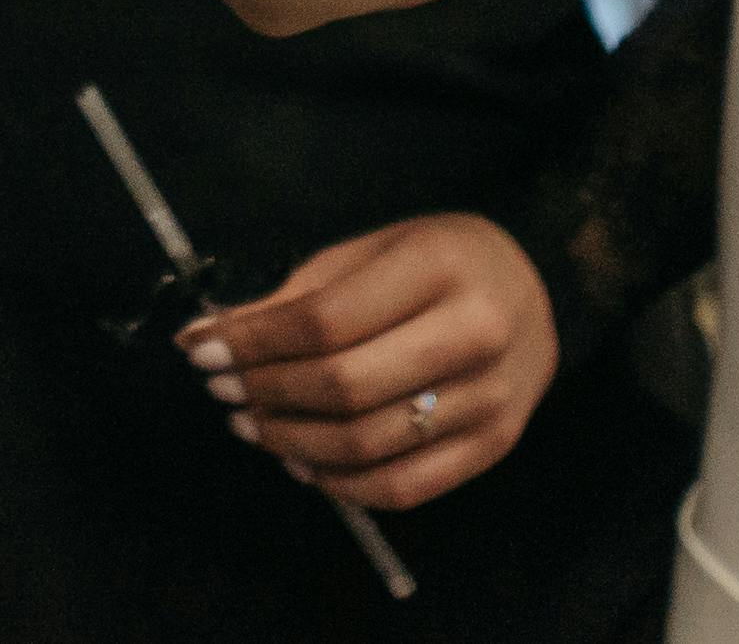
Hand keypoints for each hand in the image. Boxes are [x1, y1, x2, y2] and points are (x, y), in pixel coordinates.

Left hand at [181, 213, 559, 510]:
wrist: (538, 288)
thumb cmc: (440, 261)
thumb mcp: (371, 251)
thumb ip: (296, 296)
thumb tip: (205, 336)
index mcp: (439, 267)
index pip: (326, 320)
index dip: (254, 342)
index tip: (201, 348)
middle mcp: (474, 334)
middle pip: (344, 386)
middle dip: (266, 393)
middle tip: (221, 389)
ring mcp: (490, 398)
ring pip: (368, 444)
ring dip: (291, 442)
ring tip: (250, 424)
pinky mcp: (495, 446)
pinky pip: (405, 488)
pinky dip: (341, 486)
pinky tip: (302, 463)